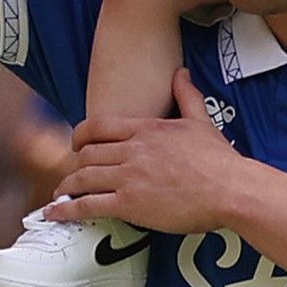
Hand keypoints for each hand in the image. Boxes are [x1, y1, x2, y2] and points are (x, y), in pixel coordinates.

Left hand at [59, 70, 250, 234]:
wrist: (230, 190)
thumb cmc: (220, 160)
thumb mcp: (201, 121)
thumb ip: (187, 96)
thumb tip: (181, 73)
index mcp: (146, 129)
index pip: (98, 126)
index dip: (79, 135)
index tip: (75, 144)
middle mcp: (132, 150)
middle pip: (87, 153)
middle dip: (74, 165)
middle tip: (71, 175)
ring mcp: (129, 177)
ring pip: (83, 177)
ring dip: (67, 187)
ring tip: (60, 196)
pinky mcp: (130, 204)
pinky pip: (88, 205)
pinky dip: (66, 209)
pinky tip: (55, 213)